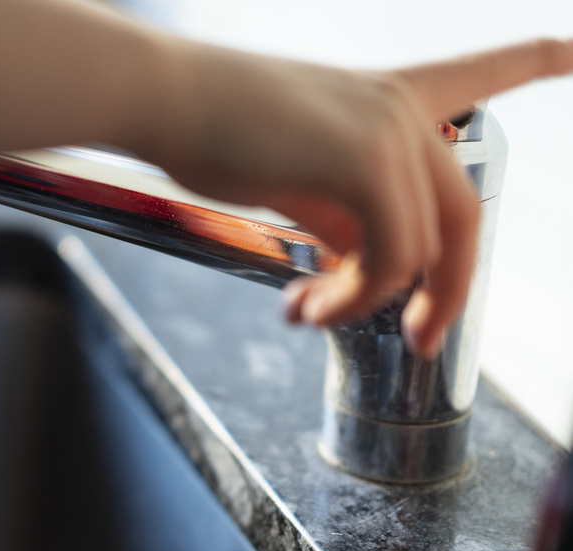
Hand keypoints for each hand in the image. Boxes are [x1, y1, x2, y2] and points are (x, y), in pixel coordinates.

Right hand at [146, 37, 572, 356]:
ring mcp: (389, 133)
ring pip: (424, 251)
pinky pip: (390, 260)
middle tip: (420, 339)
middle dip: (448, 292)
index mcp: (387, 94)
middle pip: (464, 218)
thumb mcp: (292, 172)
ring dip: (366, 304)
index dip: (535, 62)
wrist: (163, 99)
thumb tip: (360, 270)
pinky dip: (352, 299)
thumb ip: (340, 212)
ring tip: (309, 313)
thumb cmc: (210, 129)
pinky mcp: (365, 164)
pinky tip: (307, 305)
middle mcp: (401, 108)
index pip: (480, 71)